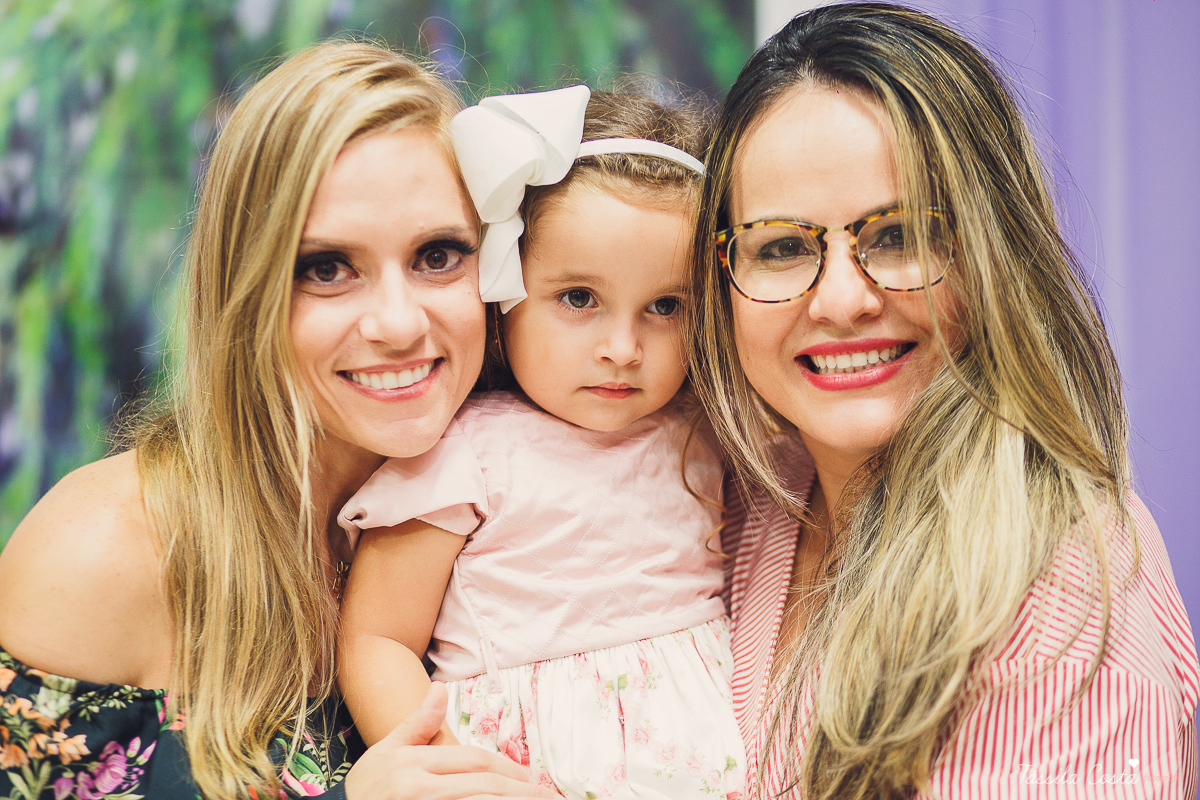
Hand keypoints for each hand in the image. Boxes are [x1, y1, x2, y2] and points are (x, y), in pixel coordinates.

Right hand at [343, 682, 557, 799]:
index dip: (507, 768)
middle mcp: (416, 787)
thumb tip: (440, 688)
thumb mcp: (387, 751)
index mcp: (412, 763)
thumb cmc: (366, 789)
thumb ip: (418, 724)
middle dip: (518, 791)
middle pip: (482, 786)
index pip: (472, 761)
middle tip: (546, 795)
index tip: (530, 778)